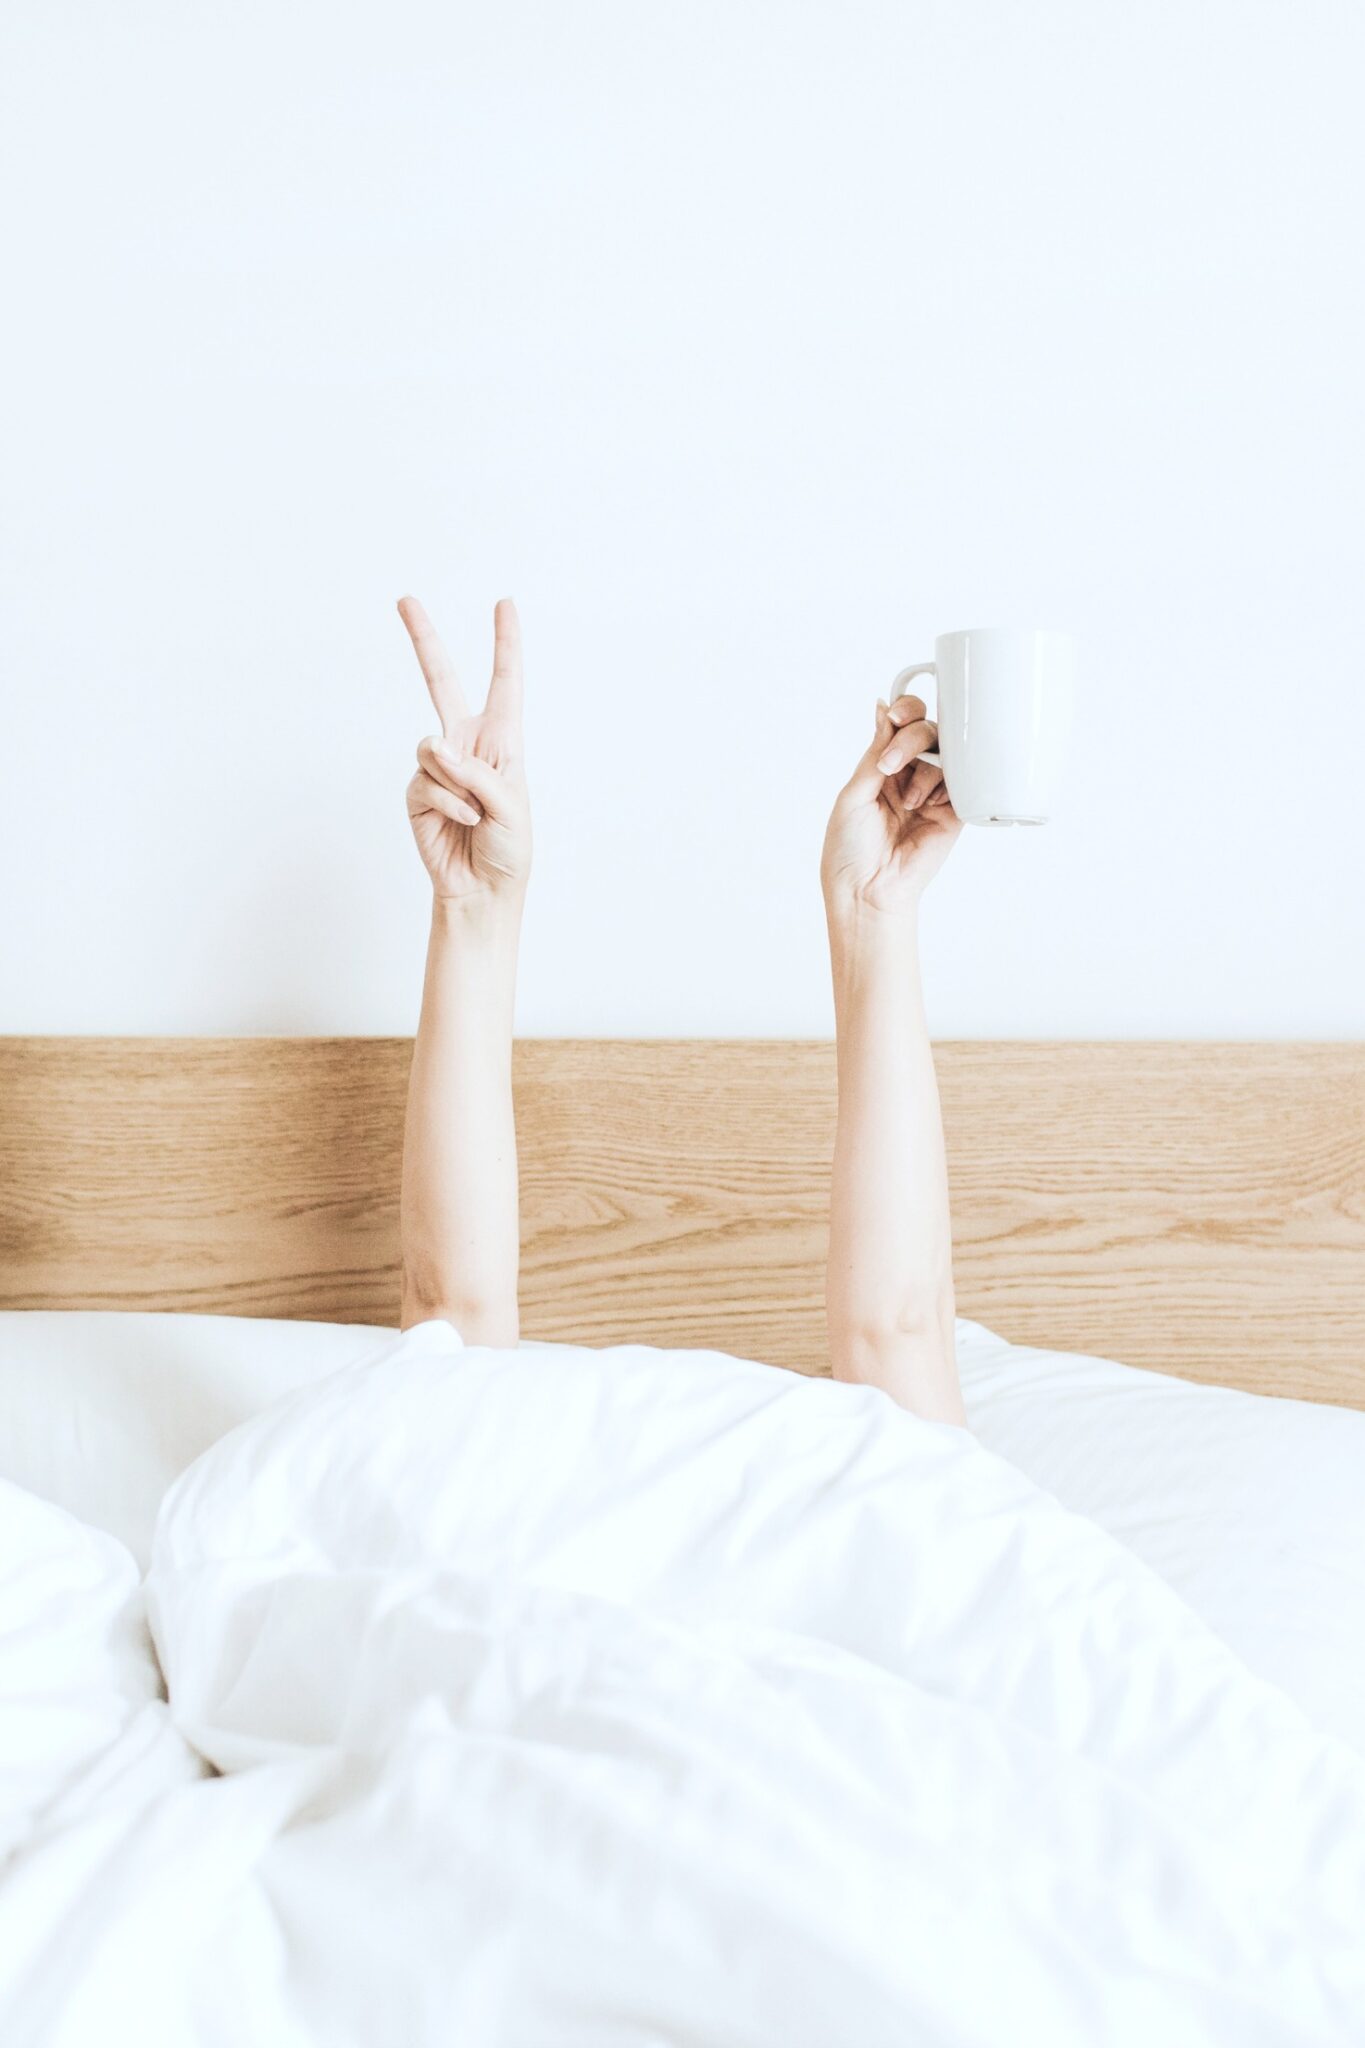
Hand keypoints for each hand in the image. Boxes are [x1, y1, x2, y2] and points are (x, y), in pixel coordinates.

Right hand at [399, 594, 530, 906]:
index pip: (504, 683)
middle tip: (405, 599)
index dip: (505, 643)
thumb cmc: (509, 848)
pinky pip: (426, 779)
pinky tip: (462, 822)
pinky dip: (448, 802)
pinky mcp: (416, 790)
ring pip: (432, 747)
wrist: (482, 889)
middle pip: (440, 681)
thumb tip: (434, 748)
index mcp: (502, 739)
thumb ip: (477, 772)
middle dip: (423, 639)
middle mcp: (467, 744)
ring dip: (458, 782)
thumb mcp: (512, 806)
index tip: (505, 604)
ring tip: (476, 813)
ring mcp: (438, 766)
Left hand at [820, 690, 962, 917]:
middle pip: (927, 731)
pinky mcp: (954, 812)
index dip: (906, 712)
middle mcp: (910, 775)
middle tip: (890, 766)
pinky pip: (963, 782)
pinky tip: (926, 805)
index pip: (901, 725)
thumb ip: (875, 751)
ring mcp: (933, 793)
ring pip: (945, 753)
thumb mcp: (854, 793)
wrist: (868, 889)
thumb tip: (884, 707)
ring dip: (925, 769)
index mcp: (883, 767)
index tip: (897, 716)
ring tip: (908, 803)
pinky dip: (946, 784)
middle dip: (911, 739)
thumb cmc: (850, 848)